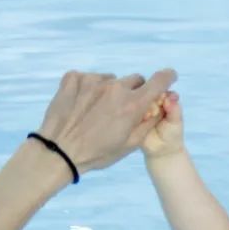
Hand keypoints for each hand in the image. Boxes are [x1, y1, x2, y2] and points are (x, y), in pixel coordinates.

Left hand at [34, 69, 176, 174]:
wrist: (59, 151)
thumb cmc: (96, 153)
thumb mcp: (129, 145)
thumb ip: (148, 123)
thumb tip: (160, 108)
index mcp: (132, 105)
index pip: (159, 82)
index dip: (167, 77)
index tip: (170, 76)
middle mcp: (115, 88)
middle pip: (135, 80)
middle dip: (134, 92)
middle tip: (123, 109)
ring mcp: (92, 81)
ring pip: (111, 80)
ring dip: (110, 91)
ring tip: (98, 111)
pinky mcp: (74, 79)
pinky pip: (88, 77)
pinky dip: (89, 88)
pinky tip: (82, 104)